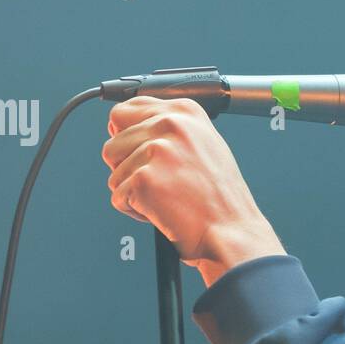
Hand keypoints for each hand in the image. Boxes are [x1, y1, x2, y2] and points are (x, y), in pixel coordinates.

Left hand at [102, 96, 285, 286]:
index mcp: (185, 112)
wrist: (231, 232)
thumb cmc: (221, 199)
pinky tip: (163, 210)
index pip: (125, 111)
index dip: (126, 137)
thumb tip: (130, 127)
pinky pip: (117, 196)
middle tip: (160, 182)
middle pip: (113, 143)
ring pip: (113, 171)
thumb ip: (169, 130)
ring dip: (132, 190)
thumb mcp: (205, 145)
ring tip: (166, 197)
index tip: (140, 153)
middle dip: (128, 167)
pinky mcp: (143, 178)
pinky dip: (135, 211)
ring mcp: (157, 150)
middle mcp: (171, 124)